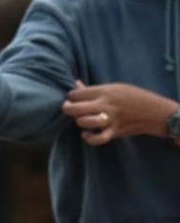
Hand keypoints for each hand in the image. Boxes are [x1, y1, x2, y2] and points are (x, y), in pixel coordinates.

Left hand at [62, 80, 179, 145]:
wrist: (154, 111)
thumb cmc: (133, 96)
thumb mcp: (114, 87)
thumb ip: (94, 89)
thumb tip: (76, 84)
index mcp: (104, 91)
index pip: (75, 94)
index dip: (71, 96)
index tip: (74, 98)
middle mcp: (104, 104)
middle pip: (74, 108)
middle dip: (67, 108)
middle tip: (68, 108)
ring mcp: (109, 119)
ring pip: (83, 122)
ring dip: (79, 122)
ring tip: (81, 119)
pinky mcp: (114, 131)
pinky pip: (98, 138)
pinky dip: (89, 138)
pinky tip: (86, 134)